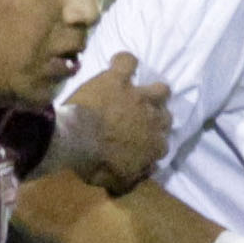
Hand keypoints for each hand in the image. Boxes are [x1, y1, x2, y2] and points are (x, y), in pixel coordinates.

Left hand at [54, 52, 171, 193]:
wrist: (77, 139)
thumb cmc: (94, 163)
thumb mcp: (116, 180)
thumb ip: (134, 176)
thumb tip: (147, 170)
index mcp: (152, 146)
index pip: (162, 145)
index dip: (152, 144)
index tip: (142, 145)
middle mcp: (153, 119)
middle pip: (166, 116)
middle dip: (157, 118)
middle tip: (141, 120)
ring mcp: (138, 97)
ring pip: (160, 89)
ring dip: (154, 91)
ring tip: (140, 93)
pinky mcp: (119, 79)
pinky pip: (127, 61)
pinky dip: (124, 62)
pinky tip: (119, 65)